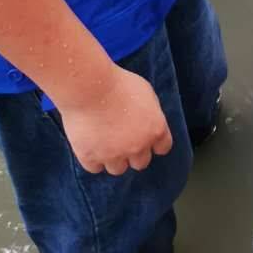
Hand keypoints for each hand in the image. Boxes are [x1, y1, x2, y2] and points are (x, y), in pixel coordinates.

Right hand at [57, 65, 172, 175]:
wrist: (89, 88)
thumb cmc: (118, 84)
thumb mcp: (146, 93)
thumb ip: (150, 112)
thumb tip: (146, 120)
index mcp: (155, 130)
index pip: (163, 147)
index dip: (153, 143)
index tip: (144, 137)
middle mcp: (138, 146)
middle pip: (141, 163)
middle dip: (133, 153)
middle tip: (122, 140)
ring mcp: (114, 154)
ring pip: (118, 169)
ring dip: (113, 159)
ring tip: (104, 144)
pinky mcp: (91, 157)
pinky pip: (95, 168)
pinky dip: (92, 160)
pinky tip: (90, 146)